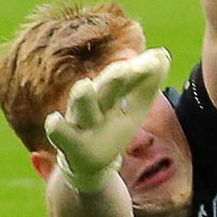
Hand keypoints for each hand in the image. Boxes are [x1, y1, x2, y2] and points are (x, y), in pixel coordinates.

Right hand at [45, 48, 172, 191]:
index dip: (138, 71)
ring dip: (83, 98)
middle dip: (113, 79)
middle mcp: (95, 105)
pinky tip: (54, 120)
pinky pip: (60, 135)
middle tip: (124, 68)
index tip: (155, 60)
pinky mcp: (69, 145)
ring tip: (84, 85)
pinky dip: (56, 128)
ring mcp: (80, 123)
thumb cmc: (113, 127)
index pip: (126, 80)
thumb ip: (147, 83)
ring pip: (80, 108)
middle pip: (104, 89)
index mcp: (112, 95)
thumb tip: (162, 54)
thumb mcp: (135, 108)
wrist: (92, 162)